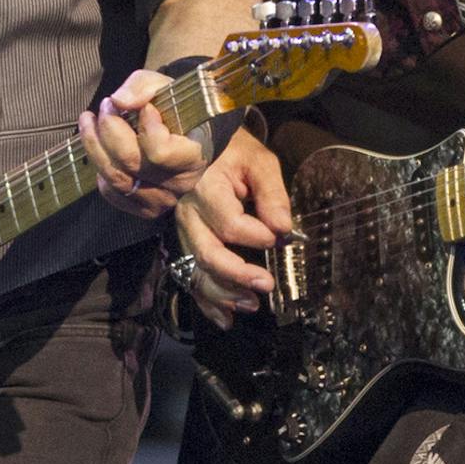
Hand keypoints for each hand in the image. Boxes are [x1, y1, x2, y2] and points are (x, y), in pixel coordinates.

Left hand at [79, 69, 206, 219]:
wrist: (185, 132)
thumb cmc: (176, 108)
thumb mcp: (164, 86)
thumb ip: (144, 87)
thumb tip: (119, 101)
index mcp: (194, 156)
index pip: (159, 151)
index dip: (146, 126)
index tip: (143, 107)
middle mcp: (180, 184)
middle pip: (129, 162)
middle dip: (108, 128)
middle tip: (105, 106)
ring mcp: (161, 200)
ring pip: (114, 178)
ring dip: (94, 145)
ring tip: (89, 120)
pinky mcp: (144, 209)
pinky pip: (111, 192)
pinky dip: (101, 169)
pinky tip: (103, 150)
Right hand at [168, 127, 288, 328]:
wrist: (200, 145)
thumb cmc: (234, 152)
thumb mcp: (259, 162)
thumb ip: (272, 194)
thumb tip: (283, 230)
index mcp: (205, 188)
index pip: (229, 223)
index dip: (256, 236)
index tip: (278, 238)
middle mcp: (187, 213)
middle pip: (207, 253)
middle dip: (237, 275)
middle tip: (266, 284)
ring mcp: (181, 230)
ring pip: (196, 270)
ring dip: (223, 293)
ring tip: (251, 305)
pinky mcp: (183, 242)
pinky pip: (189, 276)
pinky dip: (206, 301)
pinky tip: (225, 319)